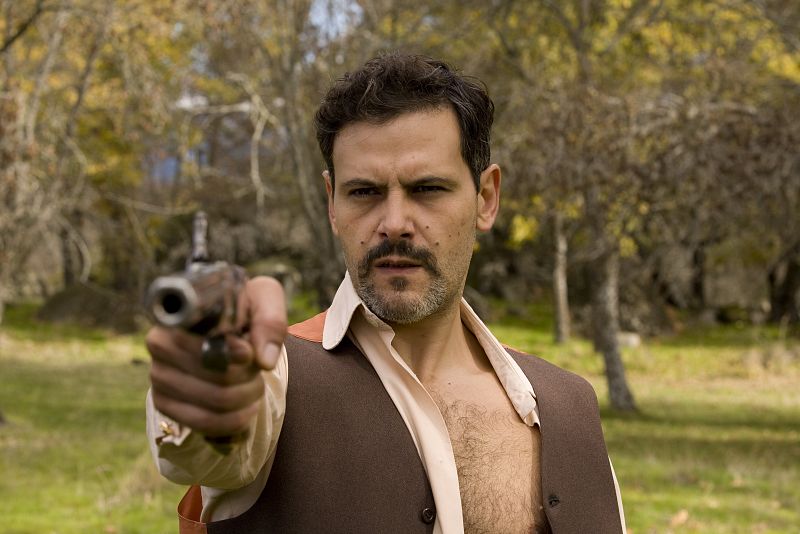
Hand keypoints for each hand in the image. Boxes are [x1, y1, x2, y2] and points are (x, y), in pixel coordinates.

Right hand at [146, 276, 286, 436]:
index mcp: (180, 315)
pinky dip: (234, 420)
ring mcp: (158, 377)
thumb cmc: (244, 311)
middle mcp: (159, 344)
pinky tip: (245, 407)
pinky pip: (204, 424)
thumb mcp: (264, 300)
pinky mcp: (163, 404)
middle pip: (217, 376)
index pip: (204, 343)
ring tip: (254, 385)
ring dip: (247, 398)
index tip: (249, 354)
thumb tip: (263, 360)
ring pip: (216, 402)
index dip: (232, 354)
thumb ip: (269, 321)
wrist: (229, 332)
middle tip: (256, 369)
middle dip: (249, 377)